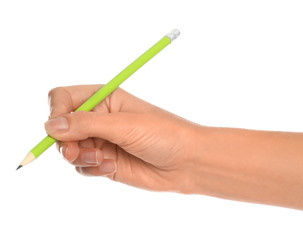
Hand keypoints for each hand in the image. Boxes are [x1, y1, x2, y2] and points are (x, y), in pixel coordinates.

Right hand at [45, 85, 198, 192]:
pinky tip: (111, 167)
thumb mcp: (124, 125)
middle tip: (76, 152)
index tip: (61, 129)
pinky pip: (83, 167)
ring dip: (81, 156)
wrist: (186, 162)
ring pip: (70, 149)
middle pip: (62, 127)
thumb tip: (50, 126)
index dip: (57, 112)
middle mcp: (100, 118)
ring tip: (102, 159)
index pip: (63, 98)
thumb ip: (86, 125)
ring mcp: (102, 141)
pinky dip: (93, 169)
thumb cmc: (163, 134)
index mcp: (104, 99)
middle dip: (67, 142)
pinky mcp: (105, 162)